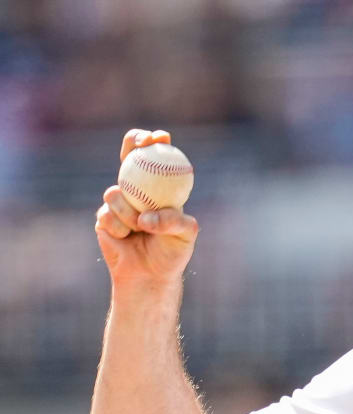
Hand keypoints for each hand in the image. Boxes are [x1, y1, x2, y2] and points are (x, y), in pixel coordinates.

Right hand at [95, 129, 199, 288]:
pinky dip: (119, 228)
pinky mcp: (104, 217)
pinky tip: (127, 237)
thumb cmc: (173, 252)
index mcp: (159, 189)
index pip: (157, 158)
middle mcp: (138, 191)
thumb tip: (147, 216)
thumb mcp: (185, 235)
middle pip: (130, 156)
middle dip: (133, 142)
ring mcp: (118, 203)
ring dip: (129, 212)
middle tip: (140, 144)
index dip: (156, 142)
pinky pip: (107, 215)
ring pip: (115, 194)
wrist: (150, 275)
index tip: (161, 137)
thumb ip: (174, 220)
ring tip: (141, 228)